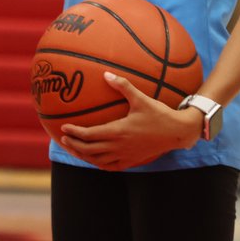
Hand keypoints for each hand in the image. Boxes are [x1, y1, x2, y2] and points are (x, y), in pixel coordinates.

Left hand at [57, 72, 201, 170]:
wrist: (177, 132)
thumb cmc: (159, 114)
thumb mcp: (141, 98)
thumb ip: (123, 86)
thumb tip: (106, 74)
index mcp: (119, 131)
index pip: (90, 135)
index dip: (74, 133)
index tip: (63, 128)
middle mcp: (119, 146)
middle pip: (89, 150)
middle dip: (74, 145)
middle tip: (62, 138)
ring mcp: (125, 156)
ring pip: (97, 161)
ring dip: (83, 156)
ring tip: (73, 149)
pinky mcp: (132, 161)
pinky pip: (110, 166)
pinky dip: (98, 163)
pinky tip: (94, 159)